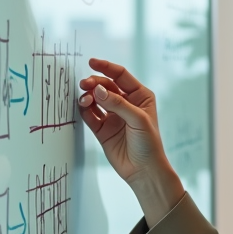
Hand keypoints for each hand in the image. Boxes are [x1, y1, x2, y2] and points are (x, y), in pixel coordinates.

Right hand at [78, 58, 183, 225]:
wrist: (144, 171)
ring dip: (88, 95)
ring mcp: (113, 116)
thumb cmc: (149, 144)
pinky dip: (84, 109)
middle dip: (94, 83)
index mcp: (140, 96)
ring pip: (96, 99)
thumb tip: (97, 90)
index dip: (106, 67)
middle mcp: (125, 103)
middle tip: (85, 85)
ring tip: (85, 98)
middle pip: (105, 85)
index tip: (92, 62)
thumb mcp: (138, 119)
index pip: (121, 76)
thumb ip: (117, 103)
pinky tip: (83, 106)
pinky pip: (90, 114)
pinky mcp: (102, 129)